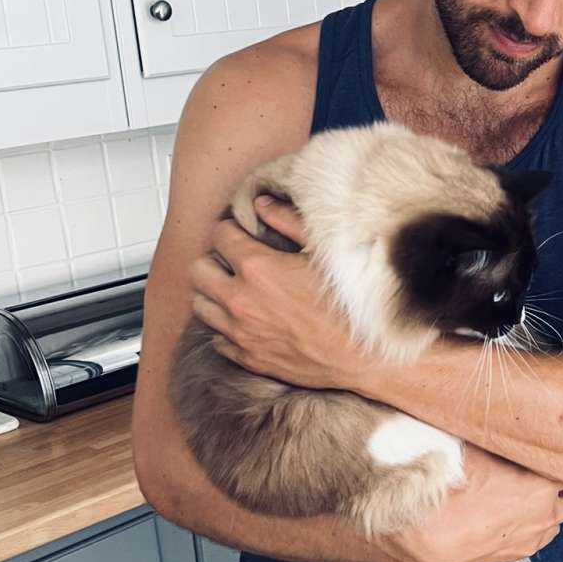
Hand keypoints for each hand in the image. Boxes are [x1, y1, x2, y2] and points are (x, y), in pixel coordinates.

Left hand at [188, 194, 365, 388]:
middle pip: (197, 270)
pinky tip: (250, 319)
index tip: (242, 232)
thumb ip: (289, 221)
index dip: (231, 229)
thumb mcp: (324, 251)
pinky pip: (216, 338)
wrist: (365, 355)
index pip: (218, 235)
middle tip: (235, 260)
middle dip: (214, 259)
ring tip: (239, 289)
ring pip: (200, 306)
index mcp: (257, 268)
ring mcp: (241, 332)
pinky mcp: (248, 358)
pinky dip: (226, 326)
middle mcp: (240, 300)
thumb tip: (263, 203)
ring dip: (215, 293)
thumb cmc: (350, 302)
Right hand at [376, 444, 562, 561]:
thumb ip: (497, 434)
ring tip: (528, 491)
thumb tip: (502, 412)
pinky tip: (512, 513)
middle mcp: (545, 515)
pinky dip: (534, 525)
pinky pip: (538, 538)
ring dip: (552, 507)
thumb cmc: (447, 491)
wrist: (424, 538)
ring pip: (560, 520)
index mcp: (542, 485)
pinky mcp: (516, 556)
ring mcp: (532, 539)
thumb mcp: (473, 448)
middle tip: (548, 468)